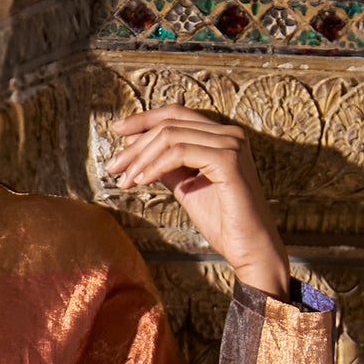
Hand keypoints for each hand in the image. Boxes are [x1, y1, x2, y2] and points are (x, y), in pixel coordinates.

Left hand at [103, 104, 290, 300]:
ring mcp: (231, 144)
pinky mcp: (228, 160)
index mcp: (221, 136)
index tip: (118, 131)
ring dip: (142, 157)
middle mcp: (229, 134)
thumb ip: (169, 167)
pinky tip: (141, 181)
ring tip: (125, 180)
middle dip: (136, 143)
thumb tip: (140, 154)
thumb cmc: (223, 222)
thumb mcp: (187, 188)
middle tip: (113, 166)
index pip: (177, 115)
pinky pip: (180, 152)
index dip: (145, 119)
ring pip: (172, 136)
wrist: (249, 248)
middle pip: (171, 123)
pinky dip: (156, 165)